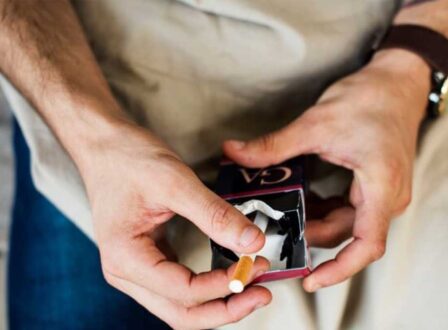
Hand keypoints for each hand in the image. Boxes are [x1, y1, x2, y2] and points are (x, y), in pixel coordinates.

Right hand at [75, 120, 270, 328]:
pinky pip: (180, 287)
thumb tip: (252, 242)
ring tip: (252, 285)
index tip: (254, 266)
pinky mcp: (149, 259)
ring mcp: (136, 268)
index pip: (183, 291)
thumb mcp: (175, 182)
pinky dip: (208, 288)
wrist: (105, 144)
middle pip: (182, 313)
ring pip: (181, 306)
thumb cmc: (128, 158)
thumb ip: (215, 215)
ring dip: (218, 302)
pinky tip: (231, 275)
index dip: (224, 285)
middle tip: (261, 293)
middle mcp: (126, 272)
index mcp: (126, 258)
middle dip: (225, 309)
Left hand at [223, 49, 430, 291]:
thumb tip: (233, 152)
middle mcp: (388, 198)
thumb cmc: (370, 99)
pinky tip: (300, 202)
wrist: (397, 81)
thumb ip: (274, 145)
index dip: (340, 269)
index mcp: (382, 187)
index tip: (311, 280)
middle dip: (310, 236)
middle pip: (347, 234)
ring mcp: (384, 193)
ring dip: (315, 223)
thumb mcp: (316, 123)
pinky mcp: (376, 187)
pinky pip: (349, 211)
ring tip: (282, 218)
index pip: (367, 245)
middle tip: (273, 232)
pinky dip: (324, 210)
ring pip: (346, 224)